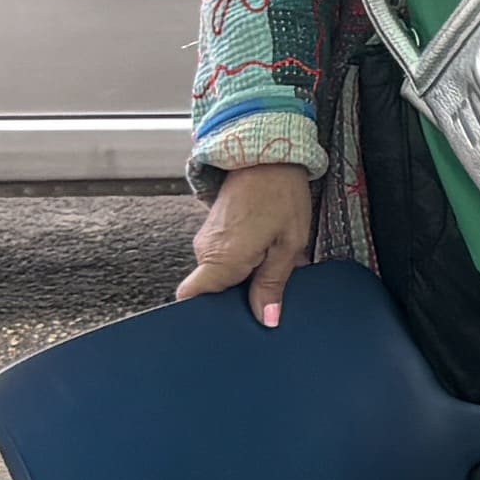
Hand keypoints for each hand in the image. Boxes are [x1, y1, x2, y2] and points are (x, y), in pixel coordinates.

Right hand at [179, 163, 313, 323]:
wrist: (268, 155)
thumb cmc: (281, 195)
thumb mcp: (288, 245)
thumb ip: (273, 284)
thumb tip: (266, 318)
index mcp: (221, 259)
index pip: (191, 299)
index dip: (206, 317)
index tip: (229, 324)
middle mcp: (206, 251)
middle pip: (211, 291)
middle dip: (237, 298)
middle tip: (268, 296)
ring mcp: (207, 240)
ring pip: (220, 275)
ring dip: (244, 277)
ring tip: (271, 268)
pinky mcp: (214, 231)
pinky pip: (223, 258)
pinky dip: (242, 263)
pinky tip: (265, 256)